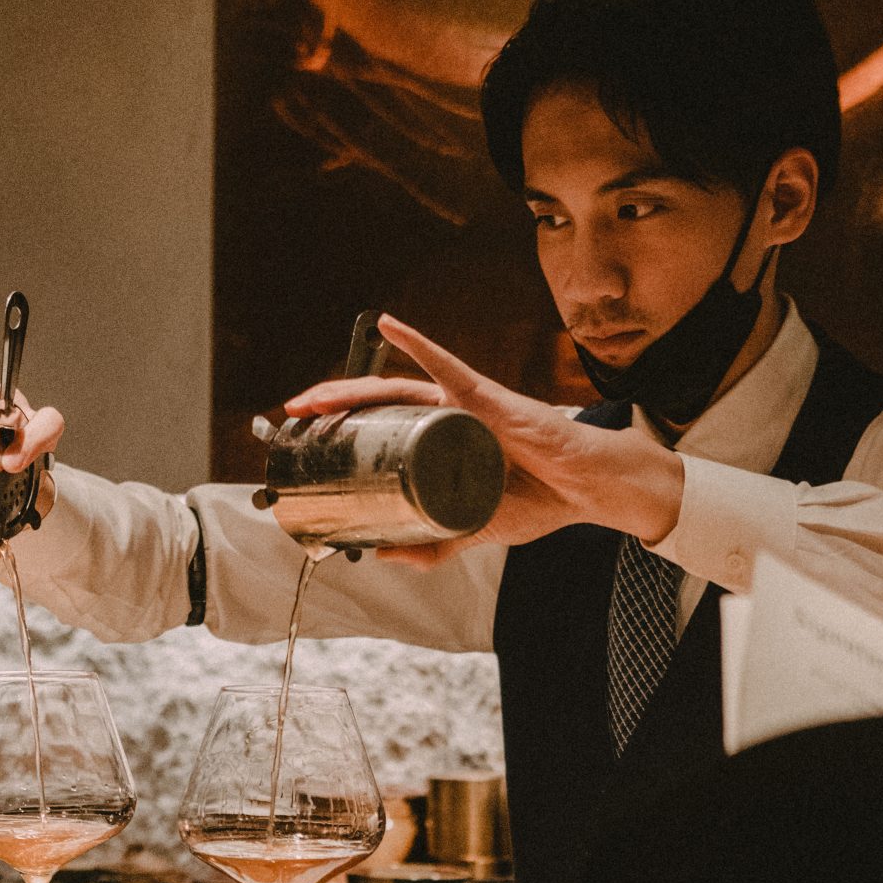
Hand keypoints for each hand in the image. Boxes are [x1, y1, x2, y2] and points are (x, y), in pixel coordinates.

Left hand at [283, 315, 683, 566]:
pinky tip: (388, 325)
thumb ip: (433, 544)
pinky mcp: (489, 400)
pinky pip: (447, 367)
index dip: (345, 429)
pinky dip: (417, 345)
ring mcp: (467, 405)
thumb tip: (385, 557)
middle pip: (378, 404)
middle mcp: (449, 416)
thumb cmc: (542, 499)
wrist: (587, 492)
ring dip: (351, 388)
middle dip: (332, 407)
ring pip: (397, 389)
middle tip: (294, 417)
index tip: (308, 439)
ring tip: (313, 397)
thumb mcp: (474, 529)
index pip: (383, 428)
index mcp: (443, 441)